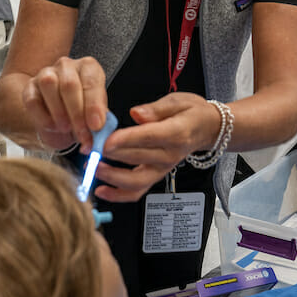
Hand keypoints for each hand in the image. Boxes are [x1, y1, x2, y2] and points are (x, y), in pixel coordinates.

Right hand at [21, 56, 106, 151]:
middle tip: (82, 134)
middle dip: (77, 113)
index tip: (96, 126)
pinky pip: (32, 100)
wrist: (62, 122)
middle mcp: (67, 66)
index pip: (91, 80)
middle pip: (69, 83)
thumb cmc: (83, 114)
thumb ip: (100, 123)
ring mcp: (45, 74)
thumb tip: (98, 130)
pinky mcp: (29, 88)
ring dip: (59, 112)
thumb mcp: (96, 118)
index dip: (94, 105)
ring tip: (66, 128)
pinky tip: (53, 127)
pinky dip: (43, 118)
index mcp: (88, 68)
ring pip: (48, 84)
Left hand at [94, 93, 219, 202]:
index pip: (148, 137)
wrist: (207, 129)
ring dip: (111, 177)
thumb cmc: (191, 113)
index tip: (106, 141)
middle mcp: (169, 155)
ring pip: (136, 181)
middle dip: (110, 155)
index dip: (126, 140)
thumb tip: (136, 113)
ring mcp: (163, 169)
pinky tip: (101, 191)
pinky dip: (119, 195)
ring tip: (93, 168)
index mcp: (176, 133)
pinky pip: (138, 191)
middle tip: (89, 148)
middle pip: (136, 158)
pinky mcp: (156, 176)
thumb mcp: (178, 101)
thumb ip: (156, 109)